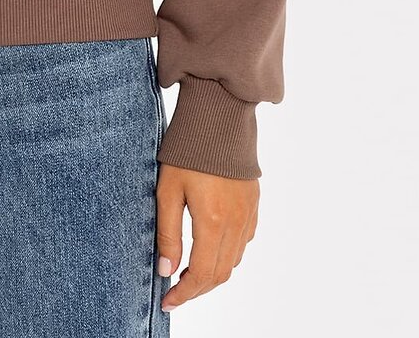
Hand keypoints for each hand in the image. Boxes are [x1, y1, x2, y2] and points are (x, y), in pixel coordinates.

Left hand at [155, 162, 258, 313]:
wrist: (219, 117)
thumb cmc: (187, 151)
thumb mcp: (167, 190)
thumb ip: (167, 234)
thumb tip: (165, 271)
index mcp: (212, 221)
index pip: (201, 274)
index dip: (184, 294)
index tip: (168, 301)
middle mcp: (235, 224)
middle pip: (220, 274)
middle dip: (197, 289)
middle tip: (175, 292)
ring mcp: (248, 215)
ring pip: (233, 261)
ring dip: (212, 273)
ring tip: (188, 272)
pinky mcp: (253, 205)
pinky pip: (243, 242)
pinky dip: (227, 255)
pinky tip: (210, 248)